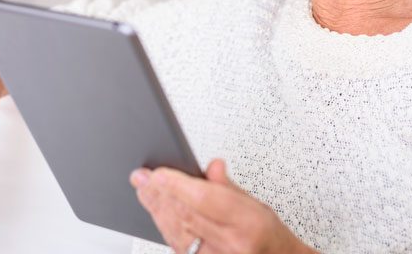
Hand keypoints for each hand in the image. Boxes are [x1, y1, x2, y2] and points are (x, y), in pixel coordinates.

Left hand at [130, 159, 316, 253]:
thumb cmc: (270, 238)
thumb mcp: (258, 205)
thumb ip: (229, 187)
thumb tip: (211, 167)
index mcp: (248, 223)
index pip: (204, 199)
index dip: (177, 184)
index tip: (158, 172)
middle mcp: (230, 244)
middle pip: (184, 215)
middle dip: (158, 193)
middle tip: (141, 177)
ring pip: (175, 231)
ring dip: (156, 208)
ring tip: (143, 189)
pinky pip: (176, 244)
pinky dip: (164, 226)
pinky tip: (156, 212)